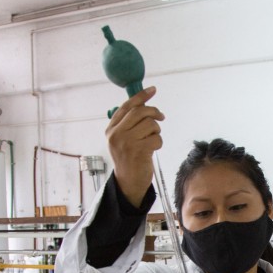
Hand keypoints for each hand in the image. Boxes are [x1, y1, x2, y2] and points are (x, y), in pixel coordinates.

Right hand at [106, 86, 164, 206]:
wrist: (128, 182)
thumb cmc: (129, 158)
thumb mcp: (122, 139)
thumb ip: (128, 123)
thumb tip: (144, 104)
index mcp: (111, 129)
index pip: (126, 107)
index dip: (141, 96)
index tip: (152, 90)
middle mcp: (116, 134)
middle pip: (140, 112)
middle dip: (154, 112)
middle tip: (161, 117)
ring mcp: (126, 142)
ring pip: (150, 124)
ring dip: (156, 131)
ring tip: (152, 139)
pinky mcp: (138, 151)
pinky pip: (156, 138)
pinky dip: (159, 143)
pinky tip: (153, 149)